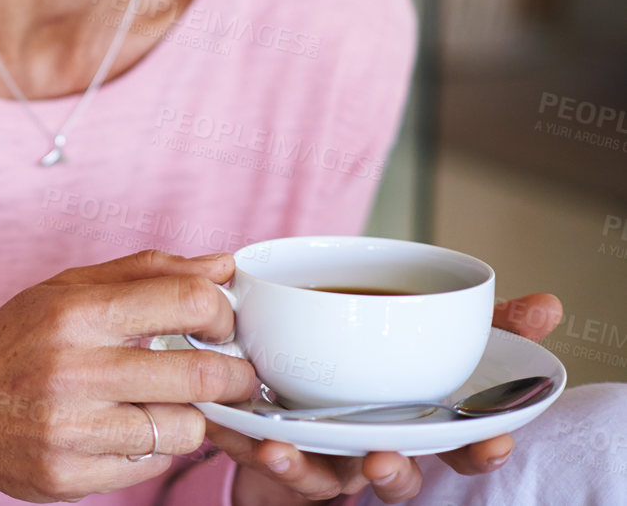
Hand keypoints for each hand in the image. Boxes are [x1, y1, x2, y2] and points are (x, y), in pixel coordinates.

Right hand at [0, 250, 258, 505]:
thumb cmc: (10, 345)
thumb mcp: (63, 291)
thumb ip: (144, 274)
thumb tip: (221, 268)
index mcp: (73, 312)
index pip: (186, 302)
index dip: (221, 313)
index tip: (220, 324)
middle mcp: (72, 370)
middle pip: (201, 373)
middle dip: (236, 375)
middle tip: (235, 374)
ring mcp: (72, 429)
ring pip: (185, 428)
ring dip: (190, 417)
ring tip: (165, 403)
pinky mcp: (72, 476)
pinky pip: (152, 465)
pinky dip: (153, 449)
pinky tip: (126, 430)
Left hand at [221, 292, 563, 504]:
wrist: (297, 378)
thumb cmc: (379, 360)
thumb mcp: (429, 329)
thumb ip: (488, 323)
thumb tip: (551, 307)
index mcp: (417, 422)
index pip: (462, 447)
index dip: (482, 448)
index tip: (493, 438)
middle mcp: (375, 447)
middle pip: (397, 475)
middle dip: (394, 471)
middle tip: (383, 456)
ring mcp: (327, 458)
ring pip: (324, 477)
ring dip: (305, 467)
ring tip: (281, 447)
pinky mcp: (280, 458)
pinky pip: (261, 459)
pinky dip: (244, 445)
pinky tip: (233, 429)